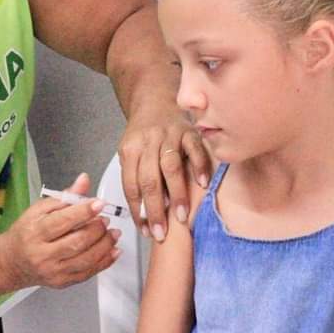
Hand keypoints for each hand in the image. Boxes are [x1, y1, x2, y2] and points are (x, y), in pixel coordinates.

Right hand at [0, 173, 120, 288]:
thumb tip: (83, 181)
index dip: (84, 211)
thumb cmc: (25, 234)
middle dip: (97, 229)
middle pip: (76, 242)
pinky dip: (105, 261)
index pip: (62, 221)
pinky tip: (113, 249)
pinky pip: (88, 273)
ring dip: (105, 245)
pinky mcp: (62, 282)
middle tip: (106, 219)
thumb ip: (64, 196)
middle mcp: (43, 254)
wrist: (12, 262)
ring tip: (113, 233)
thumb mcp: (39, 210)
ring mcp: (53, 270)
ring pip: (85, 259)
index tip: (99, 203)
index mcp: (35, 232)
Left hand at [118, 106, 209, 241]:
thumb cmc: (143, 135)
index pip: (131, 186)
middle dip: (156, 210)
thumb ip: (135, 178)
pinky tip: (203, 185)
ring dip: (177, 194)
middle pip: (149, 180)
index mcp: (130, 150)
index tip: (146, 230)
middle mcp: (148, 142)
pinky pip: (194, 150)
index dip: (138, 211)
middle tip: (162, 232)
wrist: (154, 100)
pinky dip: (199, 167)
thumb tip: (143, 214)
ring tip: (182, 217)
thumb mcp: (130, 152)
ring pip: (170, 167)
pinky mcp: (189, 131)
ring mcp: (169, 135)